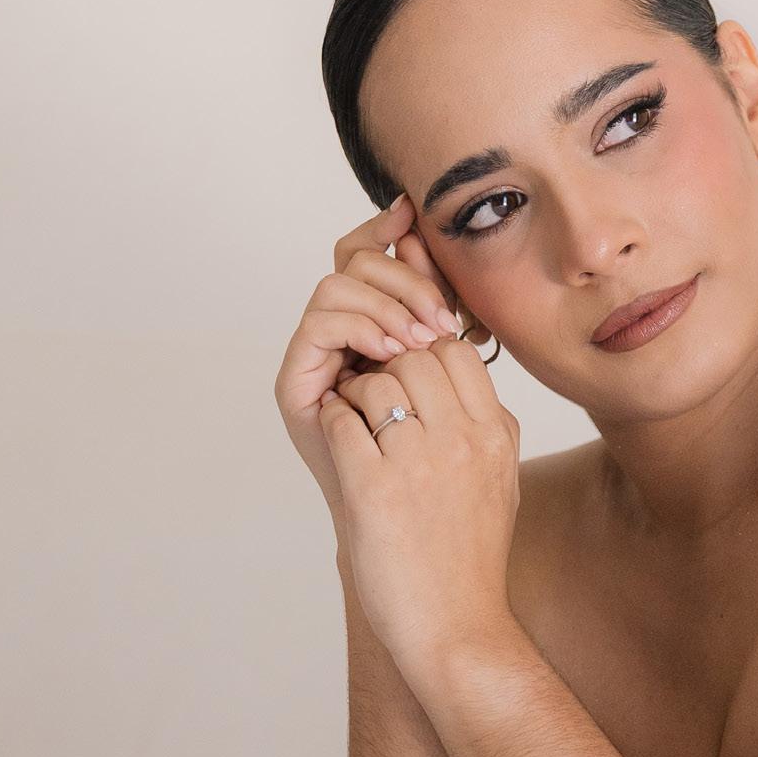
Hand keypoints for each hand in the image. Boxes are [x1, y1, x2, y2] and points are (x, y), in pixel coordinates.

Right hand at [274, 191, 470, 533]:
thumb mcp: (459, 386)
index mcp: (379, 326)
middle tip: (440, 318)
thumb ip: (449, 328)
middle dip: (405, 276)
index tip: (414, 213)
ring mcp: (318, 357)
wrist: (412, 542)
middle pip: (356, 259)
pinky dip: (359, 326)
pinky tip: (391, 353)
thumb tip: (457, 268)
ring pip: (337, 284)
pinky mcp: (299, 381)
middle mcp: (343, 335)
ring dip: (385, 302)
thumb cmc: (438, 473)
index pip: (372, 253)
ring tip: (418, 340)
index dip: (388, 227)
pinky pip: (319, 322)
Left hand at [318, 330, 525, 691]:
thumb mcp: (501, 482)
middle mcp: (462, 441)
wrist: (456, 625)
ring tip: (354, 421)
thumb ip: (486, 429)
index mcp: (496, 435)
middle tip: (374, 399)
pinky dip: (333, 421)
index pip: (455, 353)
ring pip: (375, 383)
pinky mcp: (374, 488)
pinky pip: (342, 421)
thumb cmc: (472, 560)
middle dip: (387, 370)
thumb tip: (459, 384)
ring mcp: (418, 462)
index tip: (409, 385)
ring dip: (355, 396)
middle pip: (414, 359)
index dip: (424, 358)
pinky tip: (339, 441)